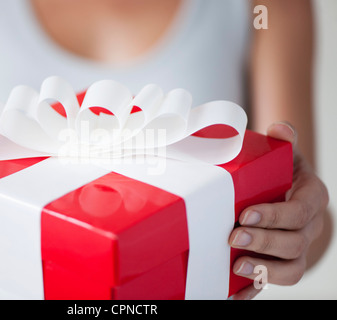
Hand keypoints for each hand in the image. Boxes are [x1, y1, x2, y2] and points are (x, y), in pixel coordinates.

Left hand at [228, 122, 328, 299]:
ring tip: (236, 266)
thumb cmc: (281, 175)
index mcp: (311, 198)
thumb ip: (283, 142)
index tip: (246, 214)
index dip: (275, 216)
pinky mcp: (280, 264)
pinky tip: (234, 293)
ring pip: (291, 268)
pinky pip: (273, 281)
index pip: (300, 211)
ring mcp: (296, 249)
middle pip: (294, 242)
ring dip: (264, 270)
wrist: (283, 195)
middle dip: (264, 242)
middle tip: (233, 236)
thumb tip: (279, 128)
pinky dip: (254, 289)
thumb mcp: (285, 156)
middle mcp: (308, 227)